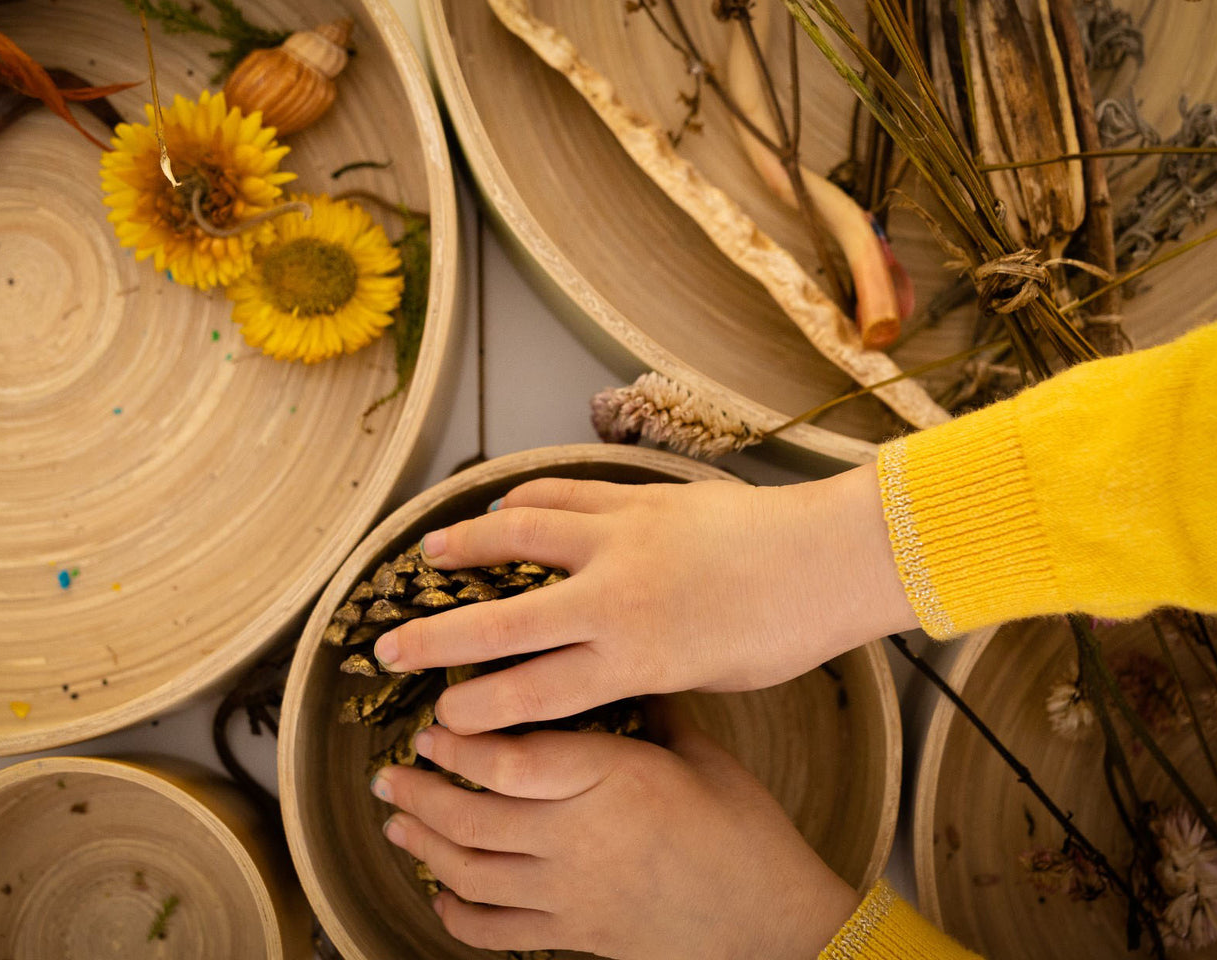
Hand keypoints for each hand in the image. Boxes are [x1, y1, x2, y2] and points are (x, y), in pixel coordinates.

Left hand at [370, 706, 860, 958]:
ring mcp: (572, 895)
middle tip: (389, 774)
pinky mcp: (576, 935)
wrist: (773, 924)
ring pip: (472, 873)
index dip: (458, 744)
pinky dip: (459, 916)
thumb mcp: (702, 756)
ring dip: (424, 847)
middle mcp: (579, 838)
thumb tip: (617, 669)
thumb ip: (650, 712)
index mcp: (611, 781)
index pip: (508, 761)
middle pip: (472, 818)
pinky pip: (497, 933)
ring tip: (397, 823)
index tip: (431, 726)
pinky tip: (441, 895)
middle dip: (419, 795)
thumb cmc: (745, 832)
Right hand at [373, 463, 915, 733]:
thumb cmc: (782, 629)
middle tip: (387, 649)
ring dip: (467, 545)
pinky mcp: (636, 498)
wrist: (829, 557)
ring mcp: (620, 539)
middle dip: (436, 641)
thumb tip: (602, 668)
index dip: (479, 714)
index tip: (441, 721)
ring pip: (520, 539)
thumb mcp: (707, 678)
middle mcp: (613, 600)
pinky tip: (505, 503)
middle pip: (503, 625)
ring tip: (428, 552)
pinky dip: (526, 498)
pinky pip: (564, 494)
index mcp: (635, 659)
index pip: (534, 696)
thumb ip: (644, 673)